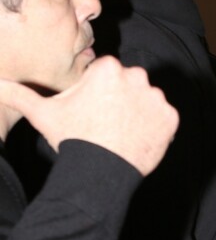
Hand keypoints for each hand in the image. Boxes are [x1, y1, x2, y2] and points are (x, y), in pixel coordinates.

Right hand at [0, 56, 177, 175]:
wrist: (99, 171)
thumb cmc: (72, 137)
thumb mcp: (43, 113)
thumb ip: (20, 95)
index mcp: (109, 68)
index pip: (106, 74)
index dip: (97, 92)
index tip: (92, 109)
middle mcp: (137, 76)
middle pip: (129, 84)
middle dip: (120, 99)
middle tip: (106, 122)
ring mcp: (157, 97)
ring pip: (147, 100)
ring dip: (138, 112)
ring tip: (121, 132)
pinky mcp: (171, 116)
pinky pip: (163, 118)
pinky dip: (154, 127)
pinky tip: (137, 139)